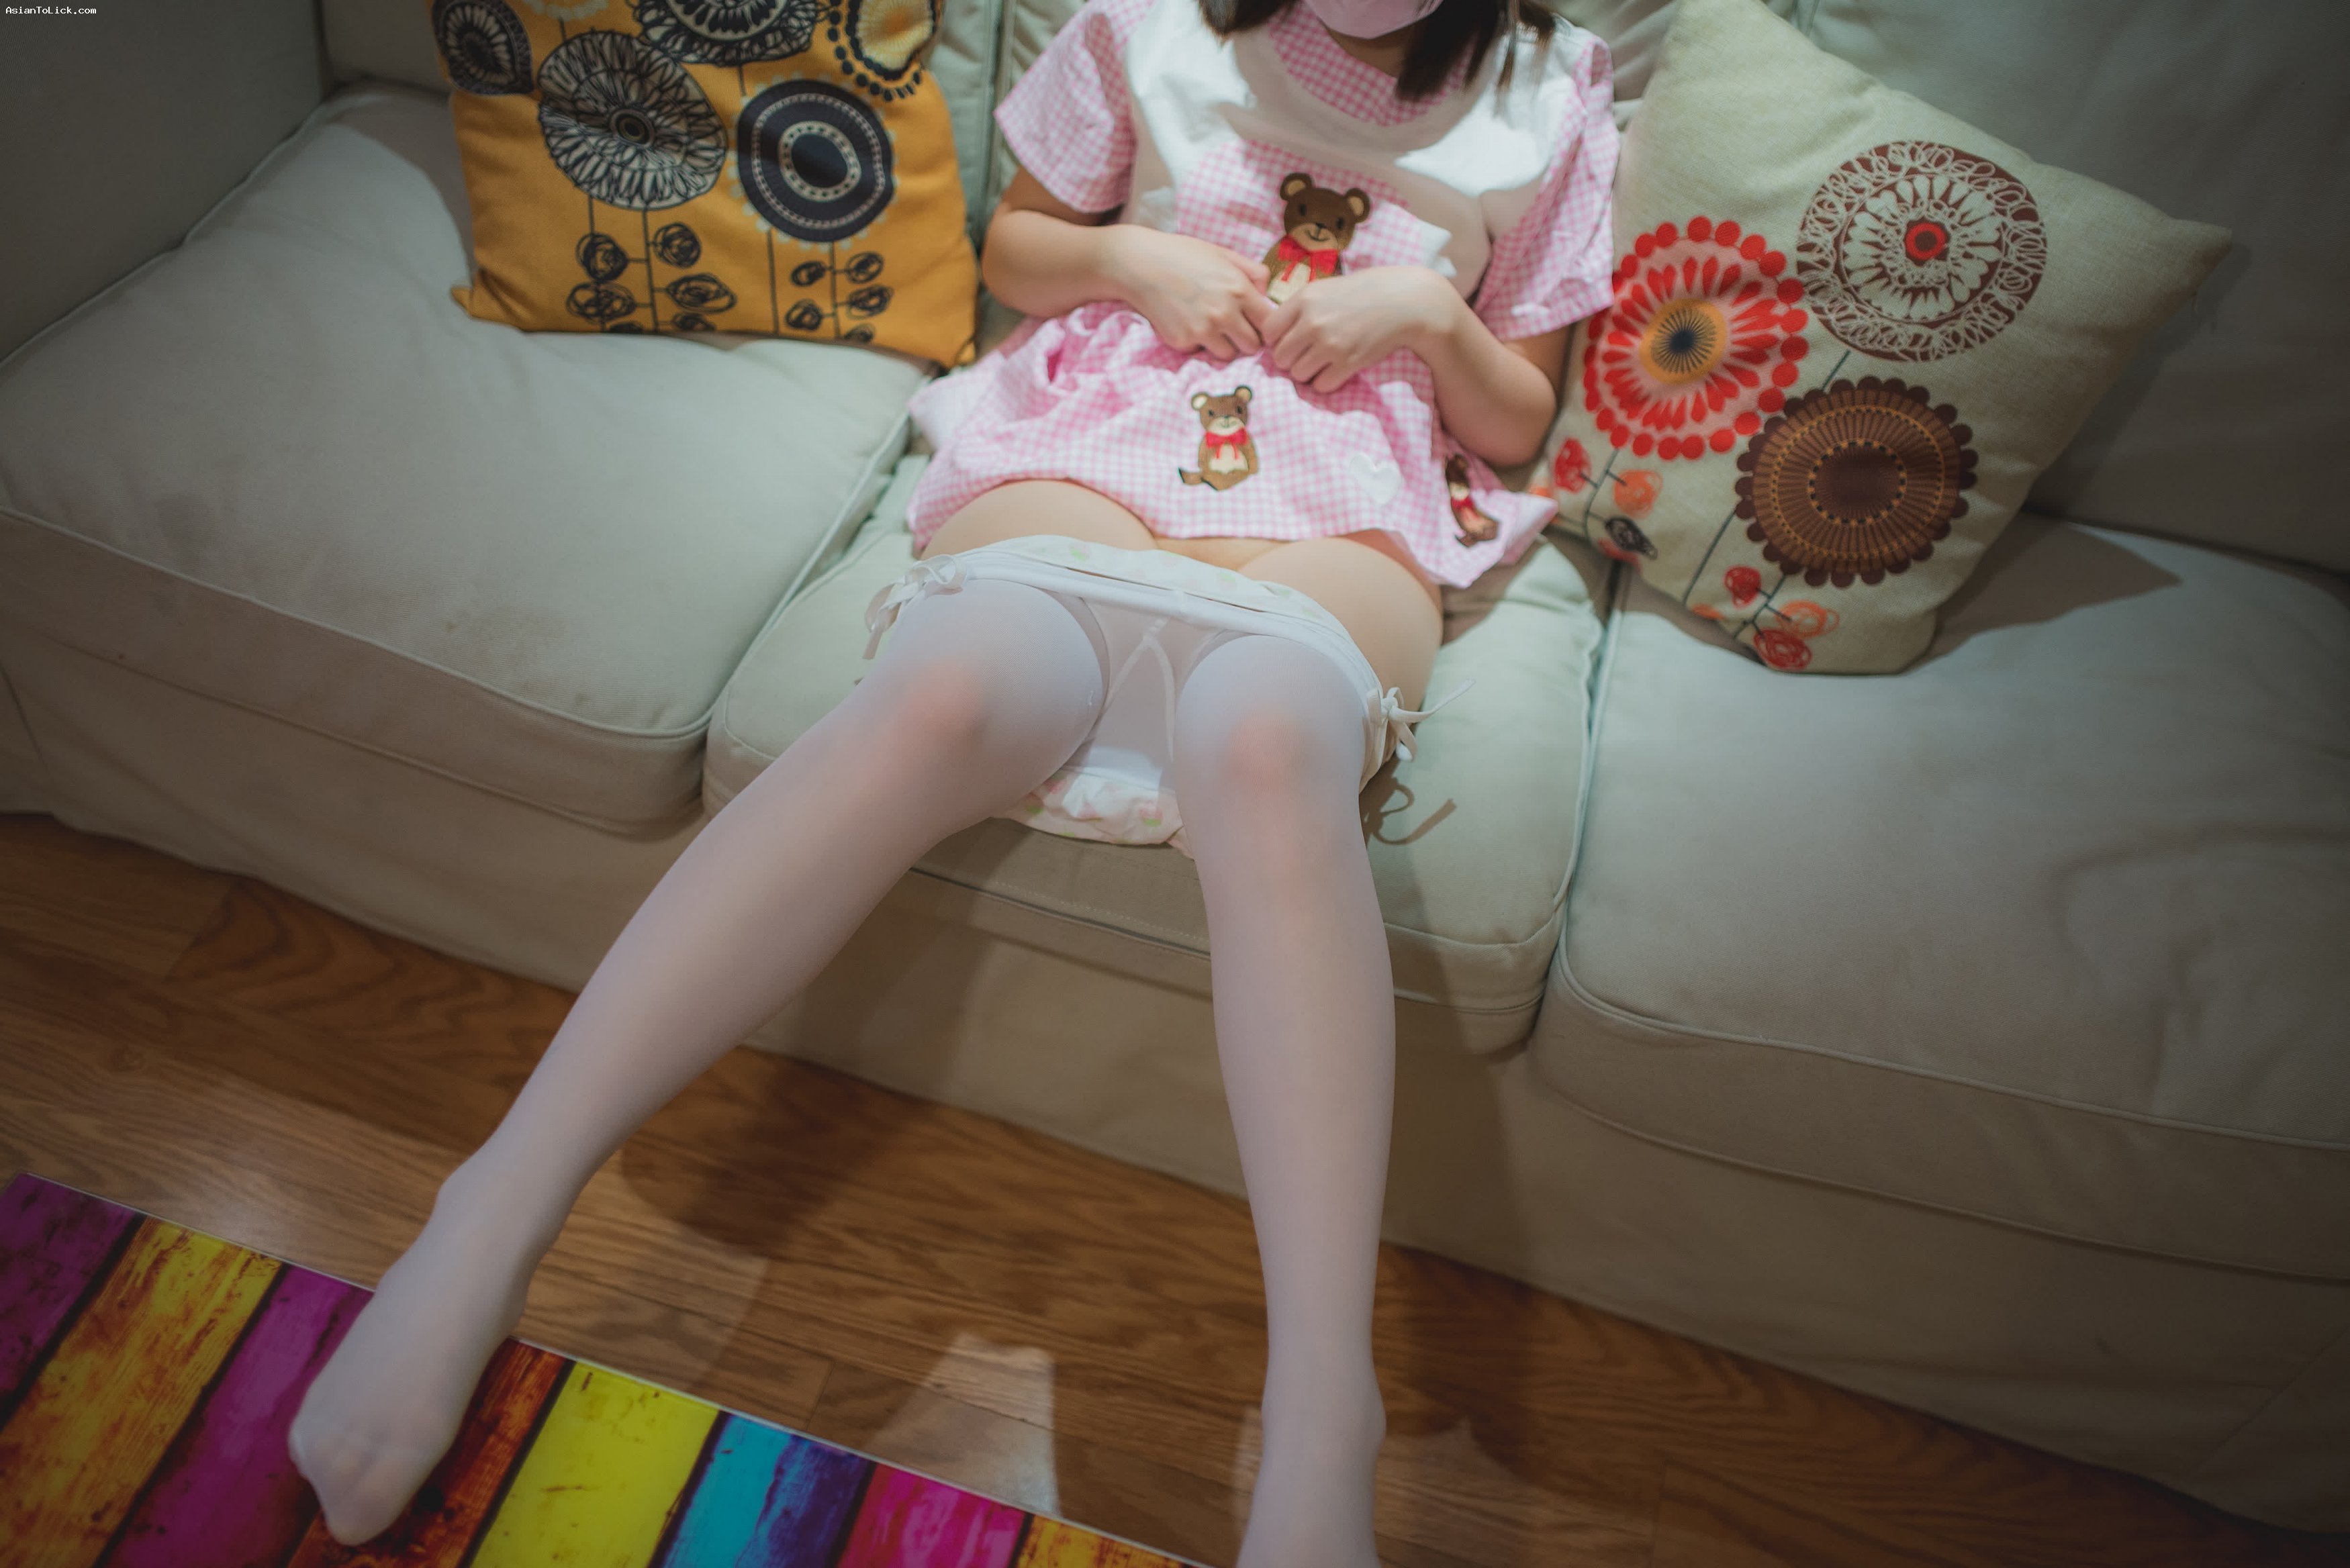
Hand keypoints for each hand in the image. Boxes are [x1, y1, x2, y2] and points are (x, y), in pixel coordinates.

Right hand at [1104, 227, 1275, 360]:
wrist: (1140, 264)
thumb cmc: (1183, 254)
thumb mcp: (1223, 254)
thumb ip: (1252, 272)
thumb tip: (1266, 294)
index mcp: (1239, 290)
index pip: (1269, 323)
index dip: (1264, 325)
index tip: (1255, 323)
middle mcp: (1224, 314)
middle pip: (1252, 346)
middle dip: (1246, 339)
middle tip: (1233, 329)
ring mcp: (1203, 330)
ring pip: (1228, 355)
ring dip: (1223, 345)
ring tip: (1209, 327)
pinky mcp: (1182, 341)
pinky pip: (1199, 352)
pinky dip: (1196, 343)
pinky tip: (1186, 322)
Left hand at [1262, 266, 1457, 393]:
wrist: (1404, 302)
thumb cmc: (1364, 292)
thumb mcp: (1325, 289)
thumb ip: (1300, 307)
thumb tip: (1274, 333)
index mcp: (1304, 299)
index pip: (1268, 331)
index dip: (1276, 339)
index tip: (1290, 340)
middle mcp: (1312, 322)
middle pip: (1280, 357)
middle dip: (1291, 359)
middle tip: (1307, 354)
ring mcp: (1329, 344)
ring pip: (1298, 375)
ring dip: (1308, 373)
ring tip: (1323, 362)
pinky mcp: (1347, 363)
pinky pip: (1321, 386)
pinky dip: (1326, 382)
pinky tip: (1337, 369)